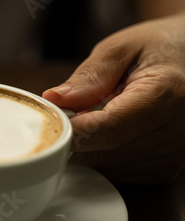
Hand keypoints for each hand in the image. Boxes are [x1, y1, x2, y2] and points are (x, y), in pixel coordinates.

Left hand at [43, 13, 184, 183]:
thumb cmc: (158, 47)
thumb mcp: (120, 48)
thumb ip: (88, 77)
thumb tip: (55, 101)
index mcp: (166, 95)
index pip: (109, 129)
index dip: (73, 130)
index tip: (49, 121)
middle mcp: (177, 132)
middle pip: (105, 152)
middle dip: (73, 137)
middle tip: (61, 115)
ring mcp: (176, 155)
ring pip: (108, 167)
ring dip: (87, 148)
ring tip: (88, 117)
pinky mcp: (168, 168)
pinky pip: (120, 172)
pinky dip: (103, 156)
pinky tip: (104, 133)